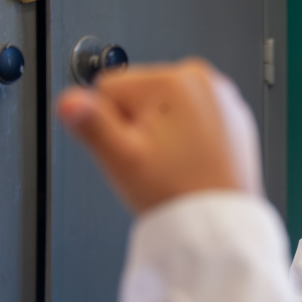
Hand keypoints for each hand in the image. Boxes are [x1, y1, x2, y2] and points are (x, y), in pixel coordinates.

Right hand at [56, 58, 260, 213]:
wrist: (219, 221)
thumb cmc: (178, 193)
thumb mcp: (122, 159)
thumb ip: (90, 124)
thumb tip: (68, 100)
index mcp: (173, 80)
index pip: (107, 88)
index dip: (110, 123)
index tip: (133, 147)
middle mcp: (203, 80)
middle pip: (138, 96)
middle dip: (137, 126)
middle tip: (155, 159)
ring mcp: (222, 97)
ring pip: (164, 107)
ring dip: (163, 131)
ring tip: (176, 162)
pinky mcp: (233, 116)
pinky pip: (192, 118)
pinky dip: (189, 136)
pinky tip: (193, 161)